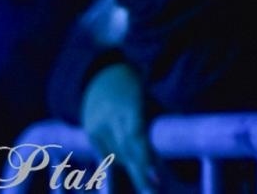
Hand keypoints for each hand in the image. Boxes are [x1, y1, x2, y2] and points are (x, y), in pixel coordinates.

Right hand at [82, 63, 159, 192]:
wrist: (101, 74)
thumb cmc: (136, 86)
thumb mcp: (148, 98)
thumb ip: (156, 122)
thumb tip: (166, 149)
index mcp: (129, 105)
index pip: (136, 137)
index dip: (146, 158)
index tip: (156, 178)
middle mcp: (110, 116)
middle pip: (126, 151)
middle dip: (141, 173)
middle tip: (154, 189)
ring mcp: (96, 125)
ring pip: (117, 156)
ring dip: (133, 164)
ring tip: (148, 175)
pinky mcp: (90, 132)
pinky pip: (107, 153)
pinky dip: (120, 159)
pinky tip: (130, 162)